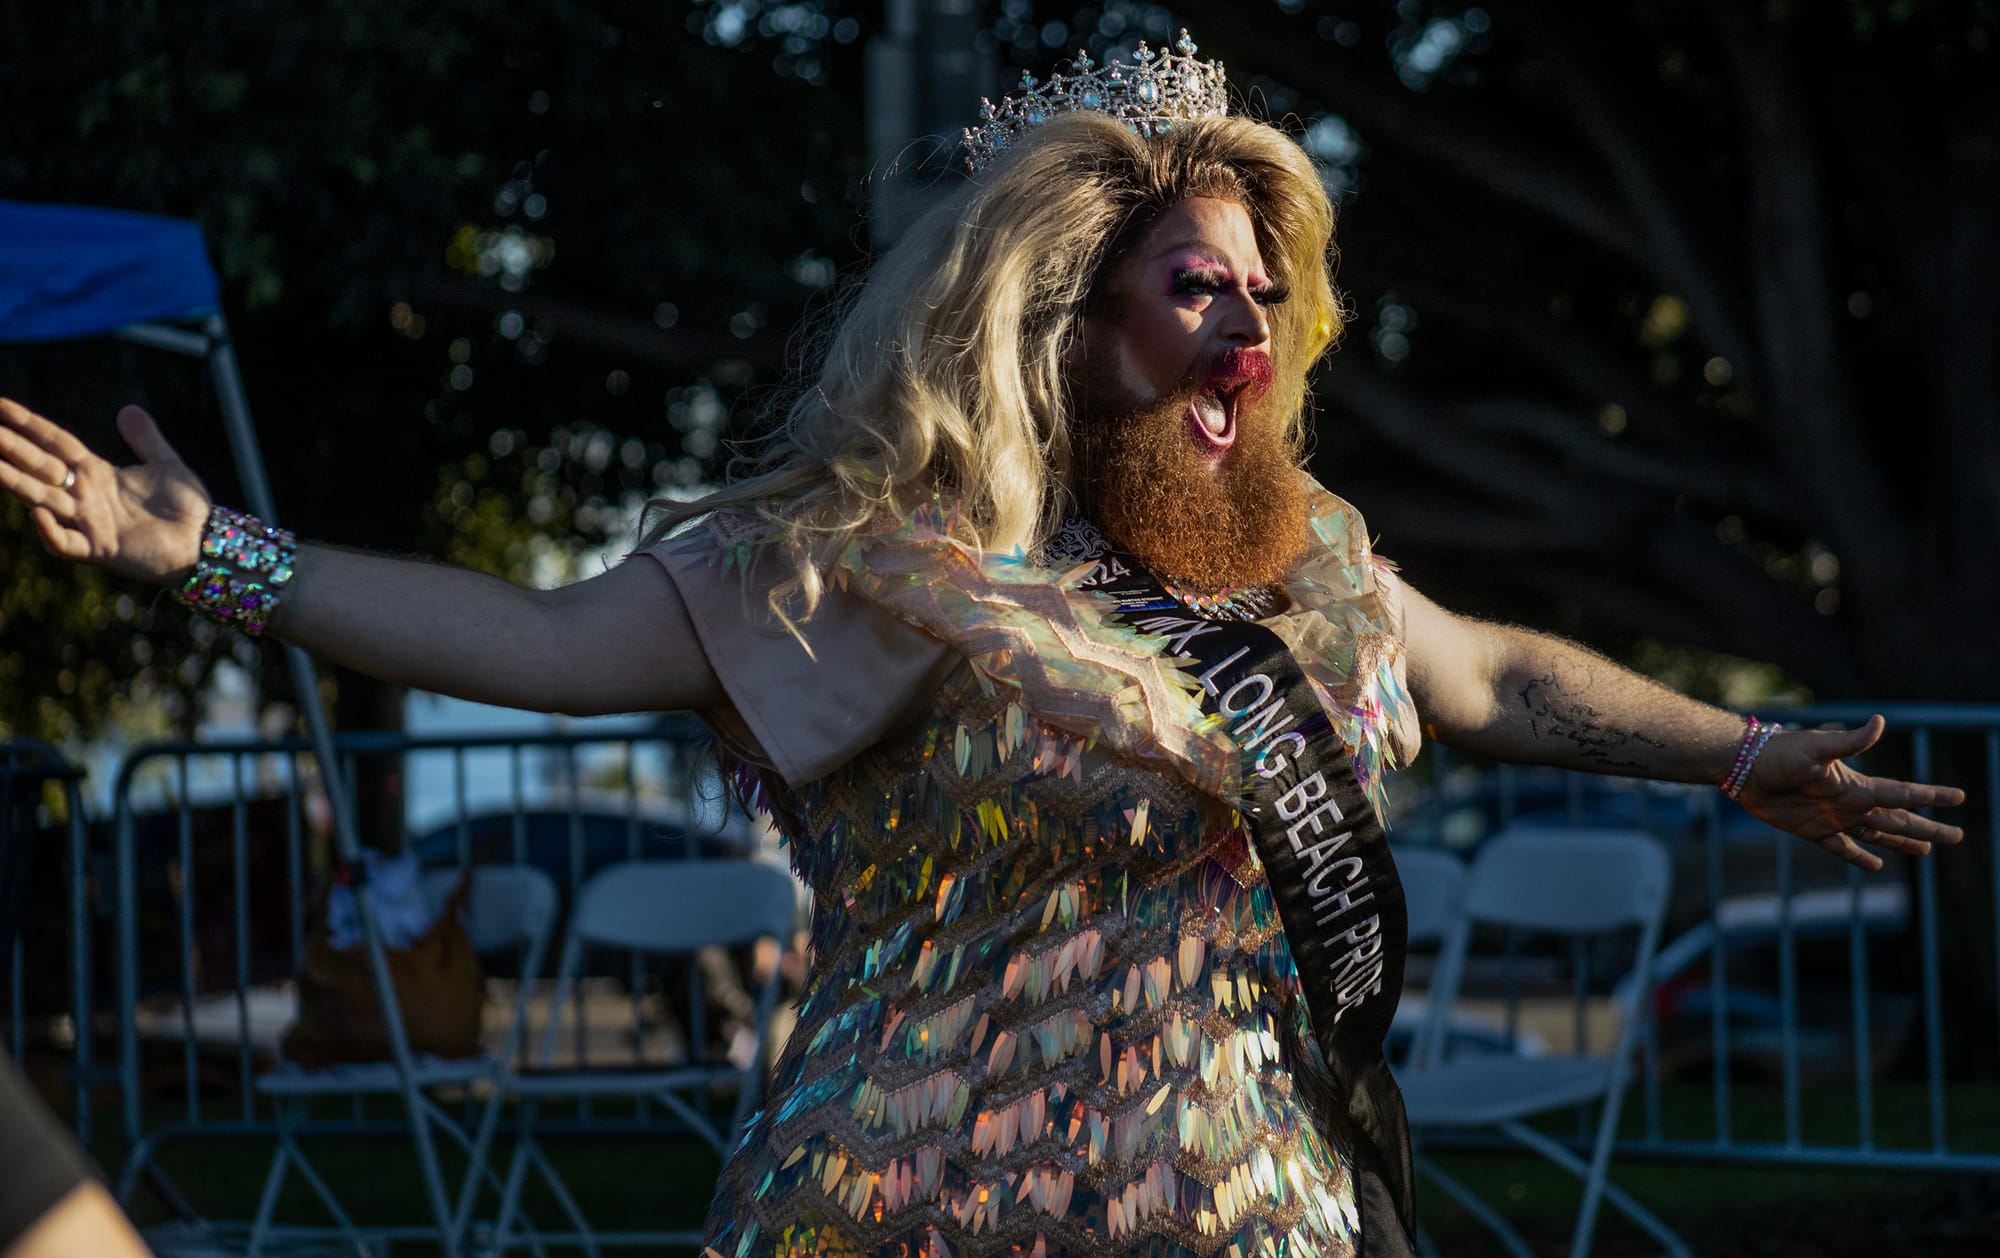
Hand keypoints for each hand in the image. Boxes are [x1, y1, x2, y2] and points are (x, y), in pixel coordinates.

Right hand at [0, 398, 210, 585]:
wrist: (209, 543)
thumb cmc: (187, 507)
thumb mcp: (166, 464)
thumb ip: (145, 438)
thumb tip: (127, 409)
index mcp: (98, 473)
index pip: (55, 443)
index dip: (29, 424)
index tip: (0, 404)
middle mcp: (86, 496)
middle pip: (40, 466)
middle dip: (11, 448)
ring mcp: (90, 522)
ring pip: (42, 499)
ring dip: (15, 483)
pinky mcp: (101, 548)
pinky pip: (66, 542)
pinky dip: (50, 531)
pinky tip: (37, 513)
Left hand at [1738, 714, 1966, 870]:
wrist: (1746, 767)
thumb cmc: (1780, 752)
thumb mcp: (1816, 746)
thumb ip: (1850, 741)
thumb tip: (1880, 721)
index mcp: (1857, 785)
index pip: (1903, 794)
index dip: (1931, 796)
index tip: (1959, 797)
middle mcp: (1851, 803)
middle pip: (1898, 821)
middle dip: (1928, 828)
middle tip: (1958, 836)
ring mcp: (1834, 818)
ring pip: (1877, 836)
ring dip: (1902, 843)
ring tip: (1926, 851)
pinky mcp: (1812, 830)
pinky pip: (1841, 848)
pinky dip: (1859, 858)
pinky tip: (1877, 865)